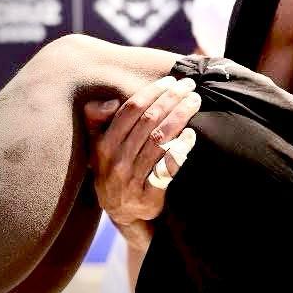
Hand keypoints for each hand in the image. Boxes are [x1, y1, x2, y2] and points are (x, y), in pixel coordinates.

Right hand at [83, 76, 201, 248]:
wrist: (123, 212)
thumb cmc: (113, 169)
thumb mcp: (98, 147)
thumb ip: (97, 121)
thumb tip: (110, 101)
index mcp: (103, 146)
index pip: (130, 111)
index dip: (151, 92)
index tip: (169, 80)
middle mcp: (116, 162)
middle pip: (148, 122)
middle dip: (171, 99)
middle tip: (189, 85)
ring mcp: (132, 180)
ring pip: (160, 140)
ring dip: (180, 116)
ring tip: (195, 101)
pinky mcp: (149, 196)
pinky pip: (167, 168)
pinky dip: (180, 149)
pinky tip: (192, 135)